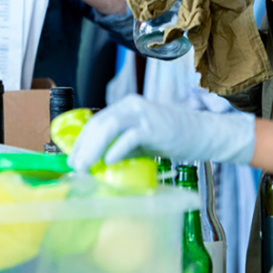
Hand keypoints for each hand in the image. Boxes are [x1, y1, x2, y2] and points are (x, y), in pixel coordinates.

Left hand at [66, 93, 255, 172]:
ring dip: (93, 148)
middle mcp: (131, 105)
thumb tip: (96, 164)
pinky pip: (129, 137)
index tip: (72, 160)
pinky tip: (109, 161)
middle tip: (74, 167)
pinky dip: (117, 149)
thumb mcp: (139, 139)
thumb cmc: (169, 137)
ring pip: (109, 126)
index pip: (95, 121)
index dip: (81, 141)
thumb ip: (120, 145)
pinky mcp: (152, 126)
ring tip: (84, 166)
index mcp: (126, 106)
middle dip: (83, 146)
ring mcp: (142, 114)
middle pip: (99, 123)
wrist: (200, 132)